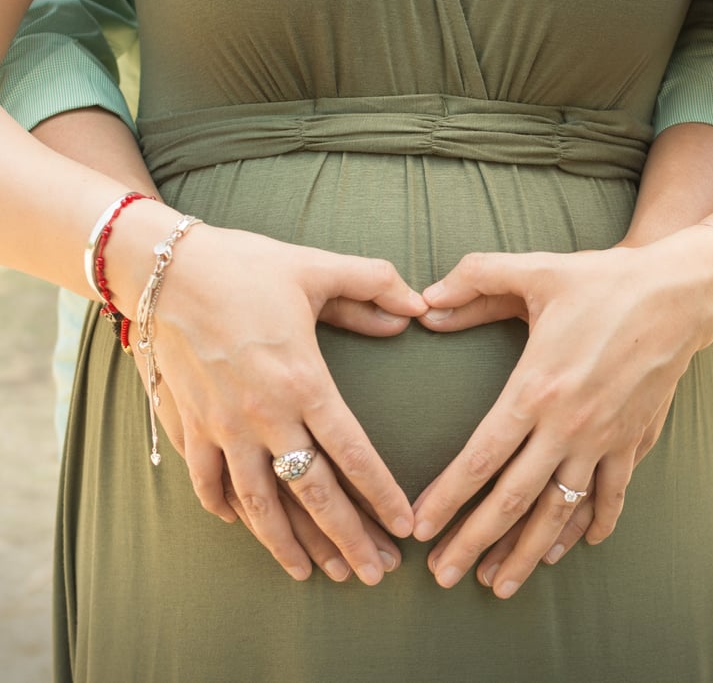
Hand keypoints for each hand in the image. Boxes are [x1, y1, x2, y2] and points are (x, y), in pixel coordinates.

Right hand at [129, 224, 425, 584]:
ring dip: (288, 544)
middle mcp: (264, 416)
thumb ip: (373, 285)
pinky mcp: (189, 425)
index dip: (381, 495)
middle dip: (347, 539)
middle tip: (375, 574)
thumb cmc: (244, 267)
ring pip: (258, 504)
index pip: (353, 454)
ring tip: (313, 575)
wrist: (163, 269)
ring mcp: (222, 427)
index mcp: (303, 382)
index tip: (404, 528)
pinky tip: (243, 527)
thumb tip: (418, 306)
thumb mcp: (315, 268)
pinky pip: (207, 483)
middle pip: (312, 494)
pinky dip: (226, 511)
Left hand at [413, 240, 712, 597]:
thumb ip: (475, 279)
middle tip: (443, 577)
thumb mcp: (535, 270)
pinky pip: (610, 496)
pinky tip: (573, 549)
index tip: (421, 528)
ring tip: (497, 585)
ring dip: (527, 553)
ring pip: (559, 512)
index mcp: (535, 389)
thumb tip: (425, 300)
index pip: (481, 458)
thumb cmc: (603, 280)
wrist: (680, 293)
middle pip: (512, 499)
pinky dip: (589, 526)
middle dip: (474, 542)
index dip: (447, 498)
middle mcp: (568, 426)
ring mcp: (604, 440)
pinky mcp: (633, 441)